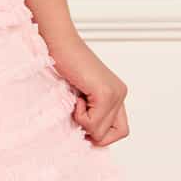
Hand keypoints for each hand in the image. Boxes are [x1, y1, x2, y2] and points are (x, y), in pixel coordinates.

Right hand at [47, 31, 129, 146]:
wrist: (59, 43)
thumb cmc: (63, 64)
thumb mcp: (81, 93)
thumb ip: (90, 111)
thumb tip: (90, 138)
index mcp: (117, 94)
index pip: (120, 131)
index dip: (101, 134)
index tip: (83, 124)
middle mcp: (121, 94)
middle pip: (113, 135)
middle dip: (90, 129)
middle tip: (77, 108)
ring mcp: (115, 93)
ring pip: (101, 132)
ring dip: (83, 121)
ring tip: (76, 100)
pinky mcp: (105, 93)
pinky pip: (93, 123)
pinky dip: (79, 115)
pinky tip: (76, 97)